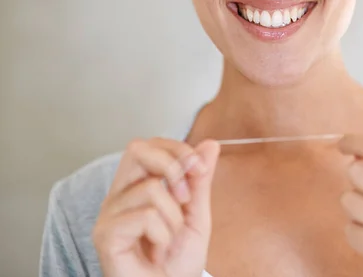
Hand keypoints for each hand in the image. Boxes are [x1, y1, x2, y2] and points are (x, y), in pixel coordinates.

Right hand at [93, 137, 219, 276]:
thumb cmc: (178, 262)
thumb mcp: (196, 214)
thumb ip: (200, 180)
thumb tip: (210, 144)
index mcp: (136, 186)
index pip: (150, 145)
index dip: (177, 149)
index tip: (199, 169)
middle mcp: (118, 196)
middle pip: (137, 149)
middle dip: (172, 165)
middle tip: (185, 197)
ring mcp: (109, 215)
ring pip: (152, 187)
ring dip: (174, 216)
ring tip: (168, 238)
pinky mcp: (105, 235)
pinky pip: (146, 216)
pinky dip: (163, 234)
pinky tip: (157, 248)